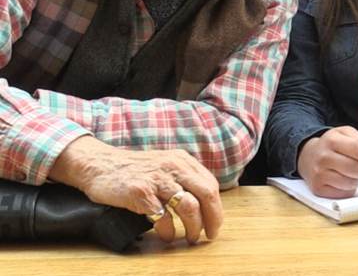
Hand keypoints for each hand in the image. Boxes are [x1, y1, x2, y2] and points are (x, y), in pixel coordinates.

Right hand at [49, 136, 222, 244]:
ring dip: (193, 227)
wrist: (100, 164)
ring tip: (190, 238)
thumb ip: (183, 176)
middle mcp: (173, 167)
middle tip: (209, 235)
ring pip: (188, 206)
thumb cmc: (134, 169)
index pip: (210, 185)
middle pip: (206, 194)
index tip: (215, 224)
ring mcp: (157, 180)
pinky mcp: (140, 193)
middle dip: (212, 219)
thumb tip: (205, 202)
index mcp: (182, 161)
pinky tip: (166, 235)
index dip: (216, 208)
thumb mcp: (164, 164)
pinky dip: (168, 230)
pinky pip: (163, 216)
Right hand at [297, 126, 357, 197]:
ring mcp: (319, 174)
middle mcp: (324, 157)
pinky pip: (344, 193)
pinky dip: (349, 188)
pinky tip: (345, 180)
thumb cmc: (331, 146)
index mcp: (331, 140)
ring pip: (351, 183)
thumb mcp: (343, 133)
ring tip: (355, 174)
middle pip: (357, 168)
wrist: (307, 157)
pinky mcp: (318, 189)